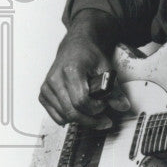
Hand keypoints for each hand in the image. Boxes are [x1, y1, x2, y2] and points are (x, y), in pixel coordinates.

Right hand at [39, 13, 130, 128]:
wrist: (74, 47)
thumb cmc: (89, 56)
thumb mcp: (106, 69)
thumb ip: (114, 89)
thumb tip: (123, 106)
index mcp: (70, 70)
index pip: (81, 101)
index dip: (96, 108)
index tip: (105, 105)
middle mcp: (55, 79)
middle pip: (71, 112)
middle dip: (90, 120)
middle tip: (103, 120)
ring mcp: (47, 87)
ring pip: (64, 116)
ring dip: (81, 119)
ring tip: (92, 110)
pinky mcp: (43, 94)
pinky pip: (56, 116)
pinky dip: (69, 118)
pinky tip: (79, 111)